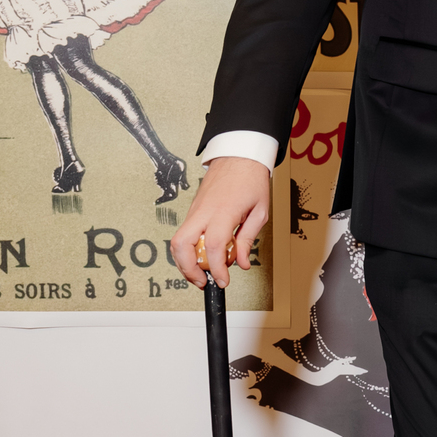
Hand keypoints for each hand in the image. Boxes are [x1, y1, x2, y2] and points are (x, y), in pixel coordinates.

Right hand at [171, 156, 270, 287]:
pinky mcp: (192, 210)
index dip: (216, 268)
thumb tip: (241, 263)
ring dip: (184, 262)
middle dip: (188, 269)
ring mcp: (195, 210)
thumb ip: (247, 240)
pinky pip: (183, 234)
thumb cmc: (250, 179)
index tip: (223, 280)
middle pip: (182, 246)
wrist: (238, 156)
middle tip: (204, 281)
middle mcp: (203, 211)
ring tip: (201, 273)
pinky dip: (187, 250)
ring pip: (177, 241)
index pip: (213, 246)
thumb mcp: (259, 212)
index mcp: (223, 211)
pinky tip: (201, 257)